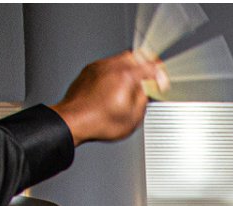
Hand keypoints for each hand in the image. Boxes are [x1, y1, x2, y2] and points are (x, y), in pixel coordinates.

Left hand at [49, 50, 164, 143]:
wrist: (72, 121)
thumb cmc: (98, 122)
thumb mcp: (133, 117)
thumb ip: (144, 99)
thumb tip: (146, 91)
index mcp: (126, 76)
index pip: (151, 66)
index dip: (160, 75)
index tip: (161, 83)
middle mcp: (111, 67)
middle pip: (135, 56)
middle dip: (145, 66)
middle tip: (149, 77)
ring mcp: (98, 67)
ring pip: (120, 59)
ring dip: (129, 68)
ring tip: (131, 84)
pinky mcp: (88, 71)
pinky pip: (106, 65)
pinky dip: (115, 72)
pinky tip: (114, 87)